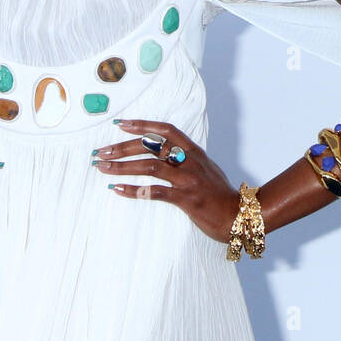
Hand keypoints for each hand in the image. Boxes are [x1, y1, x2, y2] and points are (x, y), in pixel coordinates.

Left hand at [92, 119, 239, 244]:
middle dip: (123, 147)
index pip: (165, 130)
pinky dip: (134, 190)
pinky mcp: (186, 199)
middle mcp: (190, 161)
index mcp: (193, 151)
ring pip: (150, 166)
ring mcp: (188, 179)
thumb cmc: (220, 193)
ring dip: (123, 166)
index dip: (142, 124)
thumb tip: (163, 151)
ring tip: (103, 168)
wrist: (239, 216)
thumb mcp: (205, 168)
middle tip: (101, 152)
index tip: (120, 124)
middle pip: (151, 146)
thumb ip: (186, 158)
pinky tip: (118, 190)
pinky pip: (155, 192)